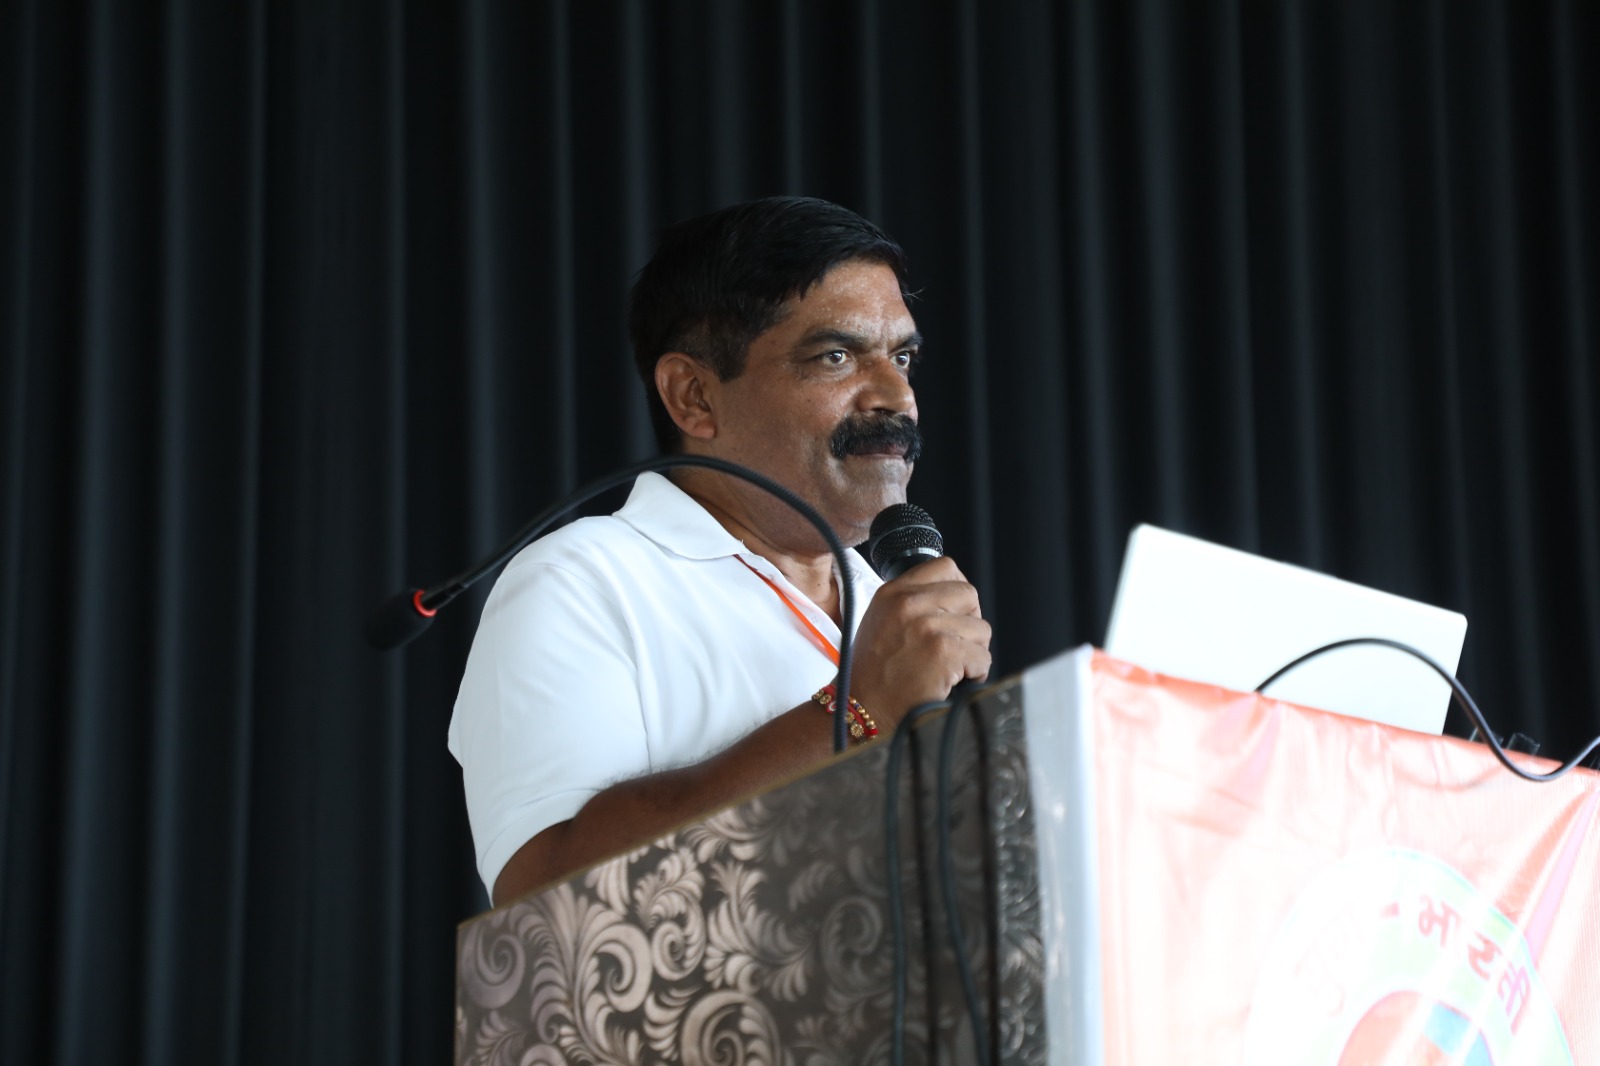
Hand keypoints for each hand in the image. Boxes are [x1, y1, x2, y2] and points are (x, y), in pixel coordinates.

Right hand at [847, 556, 990, 726]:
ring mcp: (927, 627)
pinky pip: (982, 657)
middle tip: (958, 643)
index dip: (958, 589)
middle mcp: (908, 603)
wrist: (862, 709)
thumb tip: (953, 598)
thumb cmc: (873, 672)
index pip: (945, 566)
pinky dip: (975, 673)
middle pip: (969, 595)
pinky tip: (954, 681)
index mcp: (893, 592)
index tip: (958, 609)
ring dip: (973, 651)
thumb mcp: (882, 620)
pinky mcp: (944, 652)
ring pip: (981, 628)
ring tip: (952, 667)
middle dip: (971, 621)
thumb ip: (913, 603)